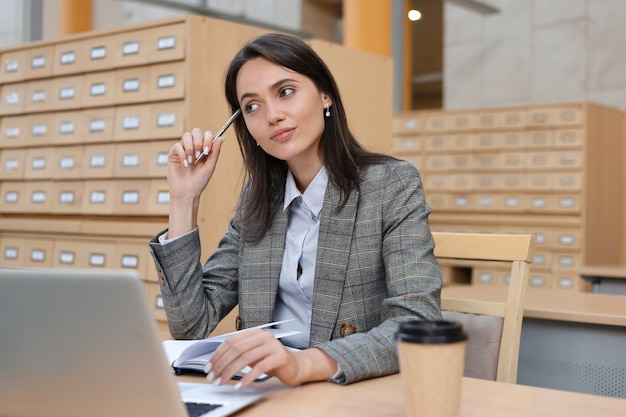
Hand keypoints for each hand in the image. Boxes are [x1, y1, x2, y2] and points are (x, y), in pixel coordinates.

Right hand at [167, 128, 222, 199]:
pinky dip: (182, 154)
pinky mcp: (174, 154)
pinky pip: (177, 145)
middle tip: (199, 155)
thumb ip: (215, 152)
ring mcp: (183, 149)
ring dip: (190, 148)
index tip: (207, 150)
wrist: (187, 192)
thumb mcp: (210, 167)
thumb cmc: (199, 181)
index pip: (207, 134)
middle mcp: (194, 147)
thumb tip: (221, 138)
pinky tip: (185, 164)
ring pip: (186, 136)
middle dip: (198, 142)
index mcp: (204, 149)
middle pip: (196, 131)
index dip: (208, 139)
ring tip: (192, 161)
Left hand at [205, 328, 337, 388]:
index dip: (218, 354)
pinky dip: (248, 377)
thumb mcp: (253, 355)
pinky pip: (260, 367)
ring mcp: (273, 345)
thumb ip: (239, 354)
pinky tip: (240, 385)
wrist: (295, 366)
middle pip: (237, 349)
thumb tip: (215, 362)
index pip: (231, 341)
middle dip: (222, 364)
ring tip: (222, 382)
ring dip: (231, 371)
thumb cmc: (271, 361)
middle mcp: (264, 336)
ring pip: (246, 358)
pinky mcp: (280, 356)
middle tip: (213, 377)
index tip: (209, 367)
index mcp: (255, 332)